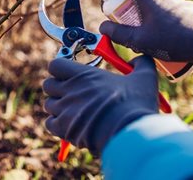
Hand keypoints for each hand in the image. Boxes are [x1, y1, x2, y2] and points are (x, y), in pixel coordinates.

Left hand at [42, 55, 158, 154]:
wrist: (129, 133)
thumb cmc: (135, 103)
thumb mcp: (145, 77)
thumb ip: (142, 62)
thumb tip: (140, 59)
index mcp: (85, 75)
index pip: (55, 65)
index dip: (60, 67)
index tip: (69, 71)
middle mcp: (71, 90)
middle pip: (48, 84)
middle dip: (57, 86)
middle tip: (72, 90)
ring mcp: (65, 110)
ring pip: (49, 104)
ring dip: (58, 105)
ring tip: (74, 108)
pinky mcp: (65, 129)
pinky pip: (50, 123)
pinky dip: (57, 123)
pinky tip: (72, 123)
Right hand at [83, 0, 192, 67]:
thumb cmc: (173, 40)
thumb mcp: (140, 41)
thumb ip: (117, 34)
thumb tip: (103, 27)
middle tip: (110, 18)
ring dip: (125, 7)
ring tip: (128, 31)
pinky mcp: (168, 2)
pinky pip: (147, 1)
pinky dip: (137, 11)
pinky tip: (143, 32)